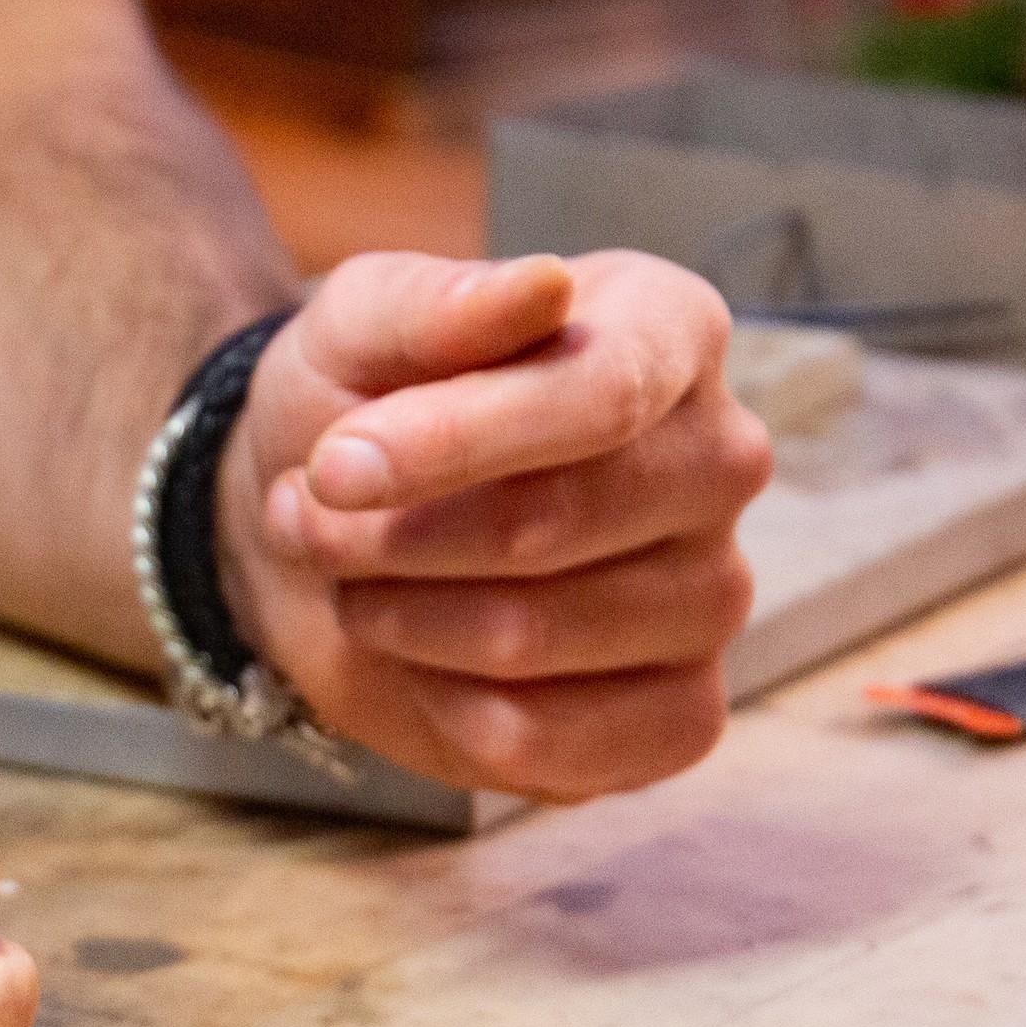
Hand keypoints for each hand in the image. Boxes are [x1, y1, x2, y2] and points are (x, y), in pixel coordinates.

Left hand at [219, 251, 771, 800]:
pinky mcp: (678, 715)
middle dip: (392, 535)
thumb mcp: (359, 324)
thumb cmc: (362, 402)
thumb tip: (542, 286)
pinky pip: (550, 740)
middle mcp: (718, 461)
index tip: (333, 466)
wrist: (329, 524)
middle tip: (307, 514)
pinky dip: (440, 705)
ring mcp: (713, 595)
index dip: (454, 441)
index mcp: (669, 333)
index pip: (602, 395)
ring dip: (395, 614)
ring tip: (351, 572)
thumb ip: (437, 300)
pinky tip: (417, 657)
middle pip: (553, 524)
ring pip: (532, 637)